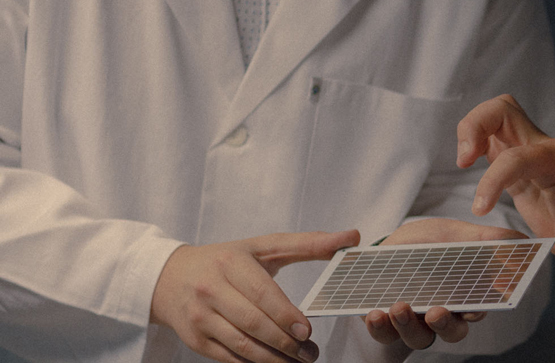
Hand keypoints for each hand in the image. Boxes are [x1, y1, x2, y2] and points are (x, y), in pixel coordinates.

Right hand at [150, 230, 359, 362]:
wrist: (170, 277)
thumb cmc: (226, 260)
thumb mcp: (263, 246)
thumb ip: (308, 243)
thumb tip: (352, 236)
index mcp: (231, 263)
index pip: (261, 293)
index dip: (285, 314)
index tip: (308, 330)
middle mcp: (211, 290)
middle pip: (253, 323)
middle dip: (285, 342)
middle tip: (311, 353)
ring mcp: (200, 318)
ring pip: (241, 345)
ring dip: (273, 359)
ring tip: (299, 361)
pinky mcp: (195, 341)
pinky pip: (228, 358)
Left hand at [363, 218, 524, 349]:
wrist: (392, 246)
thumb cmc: (430, 242)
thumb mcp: (457, 234)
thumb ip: (488, 239)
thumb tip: (526, 241)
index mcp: (465, 297)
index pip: (477, 311)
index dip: (476, 312)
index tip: (473, 308)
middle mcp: (443, 316)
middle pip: (451, 332)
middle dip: (443, 325)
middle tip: (434, 312)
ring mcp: (414, 323)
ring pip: (417, 338)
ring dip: (407, 327)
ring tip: (397, 307)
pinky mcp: (386, 325)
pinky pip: (384, 335)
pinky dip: (379, 327)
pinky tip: (375, 313)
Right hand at [456, 94, 554, 297]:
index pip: (515, 155)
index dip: (493, 178)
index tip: (480, 208)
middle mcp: (541, 148)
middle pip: (501, 111)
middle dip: (475, 126)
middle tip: (463, 161)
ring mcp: (527, 156)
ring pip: (493, 120)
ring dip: (470, 131)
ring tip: (463, 163)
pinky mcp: (516, 170)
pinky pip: (490, 142)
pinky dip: (472, 144)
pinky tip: (467, 165)